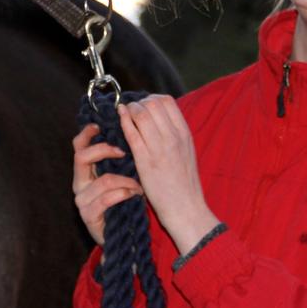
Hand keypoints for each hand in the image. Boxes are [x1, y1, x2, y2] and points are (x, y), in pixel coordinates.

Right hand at [72, 123, 142, 245]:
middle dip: (103, 150)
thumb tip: (128, 131)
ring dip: (126, 180)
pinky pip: (107, 199)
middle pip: (81, 157)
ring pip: (103, 180)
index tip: (100, 125)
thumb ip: (117, 160)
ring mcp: (82, 201)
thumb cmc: (123, 202)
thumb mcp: (120, 176)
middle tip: (123, 151)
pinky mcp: (88, 216)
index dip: (86, 134)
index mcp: (84, 172)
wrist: (122, 236)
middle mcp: (79, 184)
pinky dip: (124, 194)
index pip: (78, 147)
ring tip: (138, 185)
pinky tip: (135, 195)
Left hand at [118, 95, 219, 254]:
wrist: (186, 208)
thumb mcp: (186, 152)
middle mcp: (174, 137)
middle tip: (132, 109)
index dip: (151, 98)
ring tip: (124, 113)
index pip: (167, 101)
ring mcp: (160, 148)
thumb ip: (175, 134)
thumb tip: (160, 119)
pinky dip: (124, 121)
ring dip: (130, 110)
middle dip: (138, 102)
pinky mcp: (146, 161)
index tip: (144, 105)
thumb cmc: (184, 183)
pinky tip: (120, 117)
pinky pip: (132, 133)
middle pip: (153, 104)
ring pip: (141, 115)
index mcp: (184, 134)